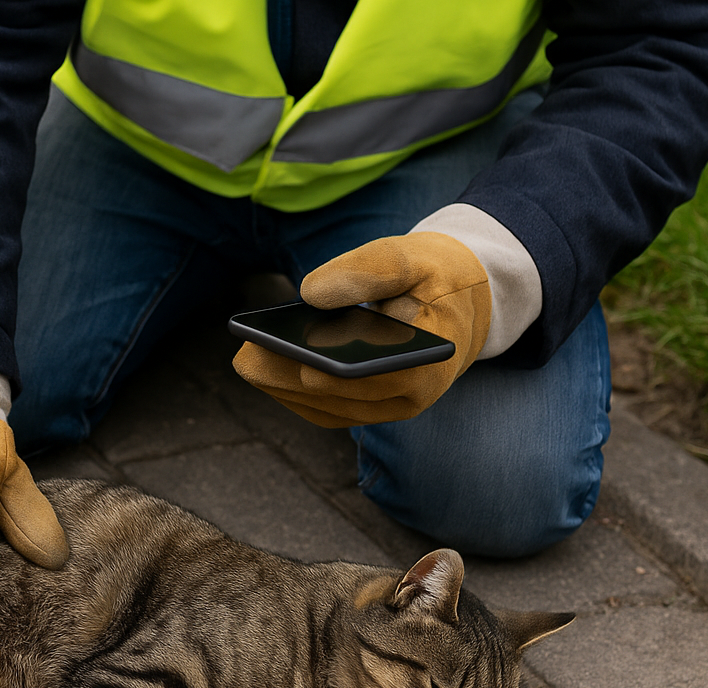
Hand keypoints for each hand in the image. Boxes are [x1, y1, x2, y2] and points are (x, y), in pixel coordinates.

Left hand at [232, 232, 490, 426]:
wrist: (463, 301)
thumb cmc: (434, 275)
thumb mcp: (411, 257)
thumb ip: (367, 271)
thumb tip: (309, 294)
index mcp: (429, 360)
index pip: (375, 376)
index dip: (336, 373)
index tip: (301, 362)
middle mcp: (411, 396)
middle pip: (341, 396)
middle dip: (291, 377)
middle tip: (246, 357)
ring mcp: (389, 407)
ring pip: (328, 408)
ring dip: (283, 388)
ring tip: (245, 360)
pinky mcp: (370, 407)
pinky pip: (326, 410)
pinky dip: (292, 393)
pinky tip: (262, 369)